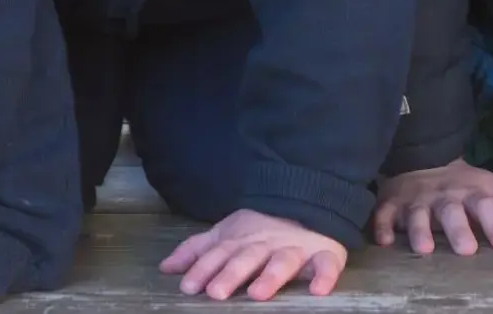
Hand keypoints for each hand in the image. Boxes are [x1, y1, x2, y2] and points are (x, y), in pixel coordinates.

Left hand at [158, 208, 347, 300]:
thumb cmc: (262, 227)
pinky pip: (327, 265)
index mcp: (242, 240)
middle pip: (248, 258)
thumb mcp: (227, 234)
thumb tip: (165, 267)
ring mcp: (296, 248)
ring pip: (283, 262)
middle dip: (232, 273)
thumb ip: (198, 251)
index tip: (190, 286)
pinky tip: (318, 290)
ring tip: (258, 293)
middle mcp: (267, 244)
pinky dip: (325, 276)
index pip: (220, 254)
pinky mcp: (325, 254)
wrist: (309, 200)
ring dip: (271, 276)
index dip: (204, 268)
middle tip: (217, 292)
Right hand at [373, 160, 492, 254]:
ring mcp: (417, 201)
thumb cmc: (464, 186)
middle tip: (467, 250)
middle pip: (452, 212)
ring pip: (418, 215)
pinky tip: (384, 241)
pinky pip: (384, 214)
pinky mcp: (391, 205)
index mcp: (473, 193)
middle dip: (459, 230)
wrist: (422, 161)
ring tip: (425, 249)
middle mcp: (445, 197)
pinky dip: (382, 226)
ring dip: (420, 231)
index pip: (488, 205)